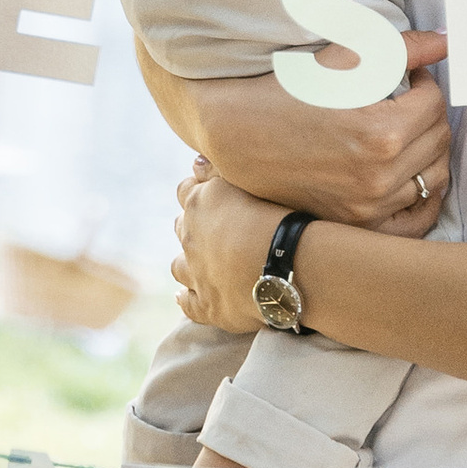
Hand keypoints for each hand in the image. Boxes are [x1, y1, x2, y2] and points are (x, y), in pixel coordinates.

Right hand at [138, 36, 451, 233]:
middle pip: (439, 139)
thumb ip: (402, 49)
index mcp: (380, 132)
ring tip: (408, 134)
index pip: (435, 104)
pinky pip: (417, 219)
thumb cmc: (287, 90)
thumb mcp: (342, 60)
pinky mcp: (358, 224)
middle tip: (409, 104)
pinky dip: (426, 198)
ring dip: (429, 150)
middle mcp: (379, 176)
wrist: (238, 135)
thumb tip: (447, 40)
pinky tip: (416, 176)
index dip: (426, 85)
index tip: (411, 81)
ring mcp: (369, 207)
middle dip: (429, 115)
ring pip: (435, 177)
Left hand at [172, 167, 287, 326]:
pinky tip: (183, 297)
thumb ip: (219, 168)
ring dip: (187, 262)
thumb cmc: (277, 213)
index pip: (186, 190)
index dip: (197, 190)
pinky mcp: (208, 305)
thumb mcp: (248, 178)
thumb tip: (194, 162)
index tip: (210, 192)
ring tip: (199, 262)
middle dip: (192, 226)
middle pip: (182, 227)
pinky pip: (188, 304)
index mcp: (200, 203)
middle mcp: (191, 238)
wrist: (287, 263)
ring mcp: (197, 274)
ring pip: (179, 266)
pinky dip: (185, 299)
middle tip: (213, 228)